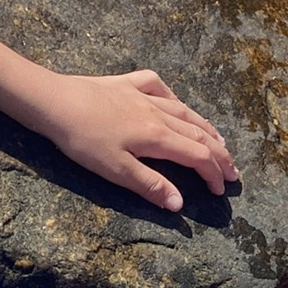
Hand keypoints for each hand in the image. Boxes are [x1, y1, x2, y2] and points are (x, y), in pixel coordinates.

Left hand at [22, 69, 237, 210]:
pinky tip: (174, 102)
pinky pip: (157, 86)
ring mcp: (143, 95)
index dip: (213, 173)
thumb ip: (150, 185)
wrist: (54, 102)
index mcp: (157, 137)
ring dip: (205, 127)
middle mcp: (157, 113)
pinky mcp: (125, 84)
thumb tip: (180, 204)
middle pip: (198, 134)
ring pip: (184, 111)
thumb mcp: (115, 170)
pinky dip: (172, 96)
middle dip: (219, 154)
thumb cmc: (82, 140)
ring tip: (219, 139)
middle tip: (232, 170)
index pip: (197, 156)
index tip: (222, 190)